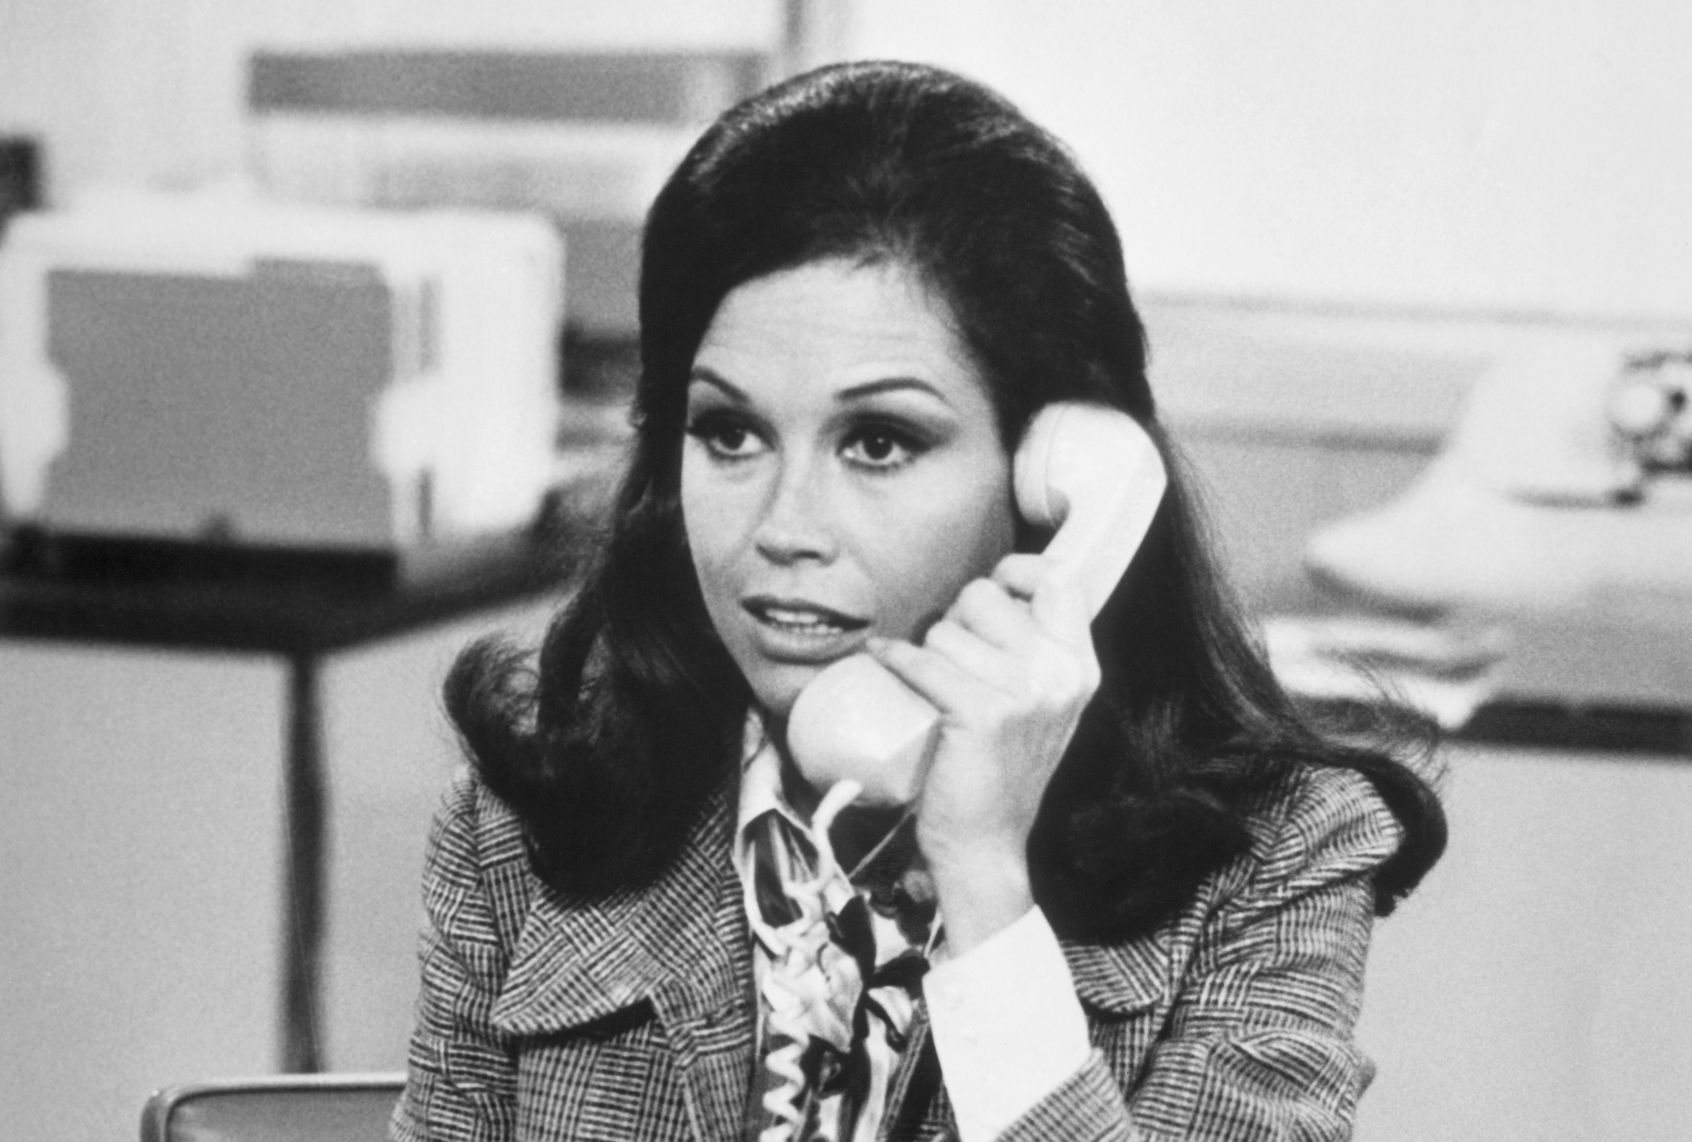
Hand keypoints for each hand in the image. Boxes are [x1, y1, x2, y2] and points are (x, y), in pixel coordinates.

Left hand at [864, 554, 1099, 950]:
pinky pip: (923, 661)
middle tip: (951, 661)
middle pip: (987, 595)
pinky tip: (882, 656)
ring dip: (927, 650)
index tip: (994, 586)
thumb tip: (999, 591)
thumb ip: (1035, 653)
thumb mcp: (1041, 705)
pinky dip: (895, 657)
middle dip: (956, 619)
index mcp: (1079, 666)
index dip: (1017, 571)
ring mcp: (1025, 693)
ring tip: (933, 686)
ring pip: (947, 629)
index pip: (1059, 580)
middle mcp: (1060, 674)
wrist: (987, 847)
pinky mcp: (982, 713)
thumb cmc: (1002, 772)